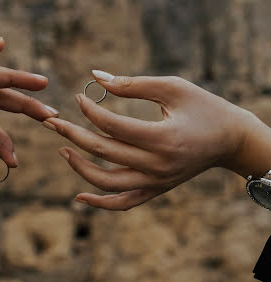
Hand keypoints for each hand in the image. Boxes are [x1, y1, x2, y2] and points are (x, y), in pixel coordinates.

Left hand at [42, 71, 268, 209]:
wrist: (230, 140)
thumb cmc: (203, 108)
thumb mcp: (173, 88)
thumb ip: (133, 84)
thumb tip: (95, 77)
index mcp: (163, 137)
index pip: (112, 125)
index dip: (89, 110)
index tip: (78, 96)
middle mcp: (157, 165)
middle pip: (103, 151)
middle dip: (72, 133)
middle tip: (51, 121)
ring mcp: (156, 183)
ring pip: (107, 182)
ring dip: (79, 166)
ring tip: (62, 148)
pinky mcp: (155, 191)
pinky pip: (122, 203)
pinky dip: (100, 203)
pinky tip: (79, 197)